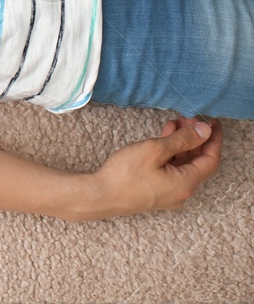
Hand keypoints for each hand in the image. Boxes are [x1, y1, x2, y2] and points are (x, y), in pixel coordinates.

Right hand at [86, 115, 222, 218]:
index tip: (213, 122)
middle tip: (191, 119)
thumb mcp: (155, 150)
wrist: (100, 195)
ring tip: (175, 123)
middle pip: (197, 162)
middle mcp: (182, 191)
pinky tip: (163, 139)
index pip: (210, 160)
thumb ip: (182, 140)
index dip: (214, 140)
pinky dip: (171, 153)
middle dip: (196, 139)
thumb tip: (205, 131)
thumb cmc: (126, 173)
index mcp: (186, 183)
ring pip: (183, 165)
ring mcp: (169, 193)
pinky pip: (172, 170)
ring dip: (182, 144)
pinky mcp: (156, 191)